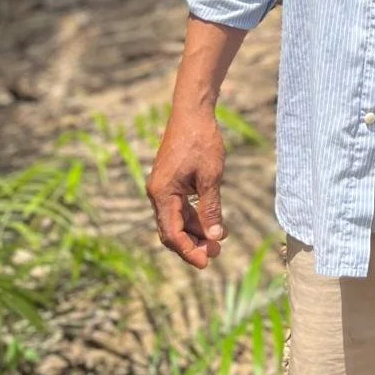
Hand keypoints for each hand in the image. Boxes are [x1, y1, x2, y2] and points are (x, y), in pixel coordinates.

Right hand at [146, 108, 227, 268]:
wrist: (193, 112)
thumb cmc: (202, 141)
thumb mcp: (211, 176)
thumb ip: (211, 208)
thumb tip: (214, 237)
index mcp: (162, 193)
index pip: (172, 233)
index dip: (189, 251)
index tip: (207, 262)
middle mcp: (157, 193)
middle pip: (171, 230)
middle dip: (192, 244)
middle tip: (216, 254)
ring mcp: (162, 187)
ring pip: (176, 220)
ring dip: (195, 232)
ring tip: (218, 241)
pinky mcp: (170, 182)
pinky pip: (179, 207)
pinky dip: (194, 217)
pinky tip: (212, 223)